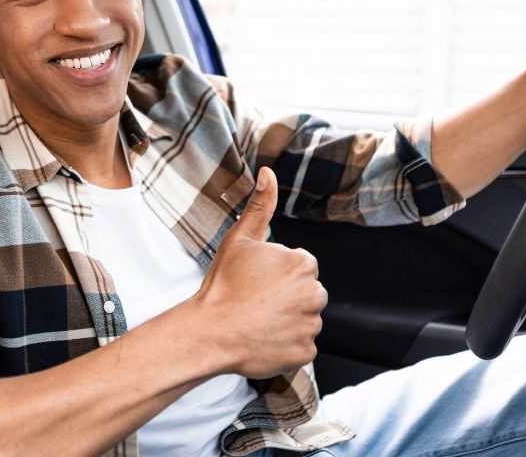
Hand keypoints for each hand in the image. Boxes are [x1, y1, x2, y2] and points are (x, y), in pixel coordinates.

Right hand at [191, 167, 327, 378]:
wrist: (211, 331)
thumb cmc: (224, 284)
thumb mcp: (239, 239)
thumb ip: (260, 206)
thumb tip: (268, 174)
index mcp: (303, 264)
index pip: (301, 267)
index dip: (277, 274)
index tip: (256, 282)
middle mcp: (315, 294)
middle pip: (306, 293)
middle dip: (287, 297)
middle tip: (256, 302)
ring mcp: (311, 326)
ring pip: (304, 319)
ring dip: (287, 321)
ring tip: (257, 321)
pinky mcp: (305, 352)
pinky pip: (300, 346)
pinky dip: (286, 344)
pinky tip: (263, 338)